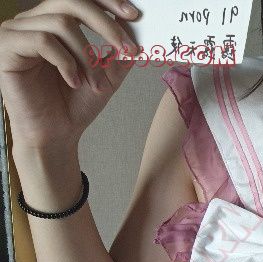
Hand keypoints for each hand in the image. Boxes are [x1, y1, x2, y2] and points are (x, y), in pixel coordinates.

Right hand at [0, 0, 140, 149]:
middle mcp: (33, 21)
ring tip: (95, 83)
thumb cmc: (75, 104)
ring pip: (60, 23)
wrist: (56, 134)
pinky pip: (42, 41)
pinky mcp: (6, 47)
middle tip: (126, 48)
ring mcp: (17, 32)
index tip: (133, 14)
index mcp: (54, 21)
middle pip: (71, 1)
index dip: (107, 1)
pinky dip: (65, 62)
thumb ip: (119, 52)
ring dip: (87, 56)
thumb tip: (135, 27)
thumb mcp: (107, 74)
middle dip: (105, 24)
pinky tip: (74, 82)